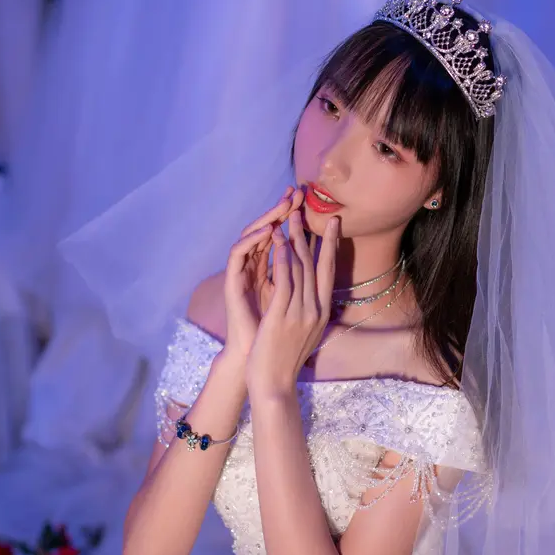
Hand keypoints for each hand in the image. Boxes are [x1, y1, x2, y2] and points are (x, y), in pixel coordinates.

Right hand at [223, 187, 303, 360]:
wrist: (255, 362)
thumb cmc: (276, 338)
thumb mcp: (296, 304)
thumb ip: (302, 282)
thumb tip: (323, 267)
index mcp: (271, 272)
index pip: (284, 238)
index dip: (297, 221)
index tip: (309, 204)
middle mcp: (255, 268)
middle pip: (267, 231)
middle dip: (282, 212)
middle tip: (296, 192)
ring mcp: (241, 274)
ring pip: (250, 236)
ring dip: (266, 219)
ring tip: (283, 205)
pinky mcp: (231, 282)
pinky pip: (237, 253)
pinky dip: (251, 240)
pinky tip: (266, 230)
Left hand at [246, 210, 339, 396]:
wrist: (274, 384)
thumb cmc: (284, 360)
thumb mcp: (304, 333)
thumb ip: (308, 312)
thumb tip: (312, 295)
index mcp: (322, 313)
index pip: (329, 272)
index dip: (331, 245)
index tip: (334, 224)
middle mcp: (316, 310)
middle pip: (316, 264)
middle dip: (311, 234)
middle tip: (306, 209)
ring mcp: (300, 313)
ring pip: (300, 268)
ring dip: (294, 239)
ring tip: (289, 217)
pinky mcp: (282, 316)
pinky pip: (284, 280)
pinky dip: (282, 257)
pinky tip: (277, 240)